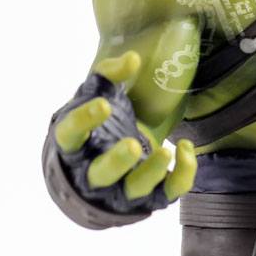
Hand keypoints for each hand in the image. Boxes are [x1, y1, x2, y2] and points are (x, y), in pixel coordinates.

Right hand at [54, 50, 196, 204]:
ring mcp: (121, 188)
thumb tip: (132, 59)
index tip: (104, 104)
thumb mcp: (98, 93)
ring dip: (150, 173)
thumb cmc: (101, 122)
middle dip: (117, 162)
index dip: (83, 121)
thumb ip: (110, 73)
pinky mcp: (149, 197)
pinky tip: (186, 149)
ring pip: (133, 189)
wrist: (111, 153)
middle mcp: (93, 171)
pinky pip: (166, 193)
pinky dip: (181, 176)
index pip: (69, 135)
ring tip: (167, 150)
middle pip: (100, 174)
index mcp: (75, 143)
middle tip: (133, 143)